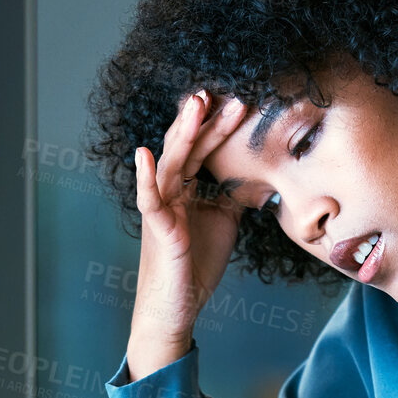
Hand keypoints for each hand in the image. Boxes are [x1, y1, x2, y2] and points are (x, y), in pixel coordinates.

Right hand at [127, 90, 251, 374]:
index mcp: (186, 189)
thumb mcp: (224, 221)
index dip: (220, 127)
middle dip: (204, 121)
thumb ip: (231, 194)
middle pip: (188, 148)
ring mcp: (162, 209)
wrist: (178, 306)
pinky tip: (144, 154)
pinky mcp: (158, 230)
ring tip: (195, 105)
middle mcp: (170, 193)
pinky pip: (149, 201)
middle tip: (221, 91)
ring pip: (171, 164)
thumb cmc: (195, 263)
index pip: (203, 150)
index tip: (241, 102)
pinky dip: (144, 178)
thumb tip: (254, 172)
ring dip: (183, 134)